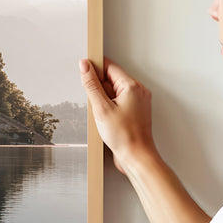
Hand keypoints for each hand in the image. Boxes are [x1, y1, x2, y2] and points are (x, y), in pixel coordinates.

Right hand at [79, 57, 156, 174]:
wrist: (136, 157)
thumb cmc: (124, 136)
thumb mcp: (101, 108)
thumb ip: (91, 85)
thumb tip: (85, 66)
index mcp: (132, 86)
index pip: (110, 66)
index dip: (95, 69)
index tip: (84, 73)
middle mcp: (138, 91)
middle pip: (112, 79)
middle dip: (99, 89)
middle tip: (97, 105)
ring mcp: (138, 101)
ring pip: (114, 92)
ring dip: (104, 101)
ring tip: (104, 116)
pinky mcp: (135, 111)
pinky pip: (118, 102)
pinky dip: (109, 108)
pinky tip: (107, 120)